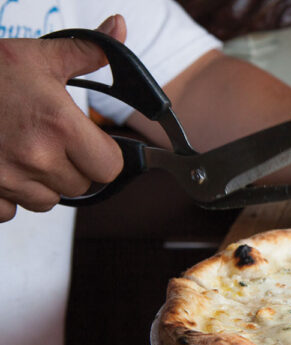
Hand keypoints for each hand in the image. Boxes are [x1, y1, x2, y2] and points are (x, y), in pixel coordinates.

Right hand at [0, 15, 126, 221]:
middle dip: (72, 167)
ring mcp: (7, 179)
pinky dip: (7, 196)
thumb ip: (87, 50)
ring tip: (21, 150)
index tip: (89, 141)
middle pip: (81, 186)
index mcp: (59, 125)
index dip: (103, 154)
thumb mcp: (37, 56)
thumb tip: (119, 26)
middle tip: (48, 141)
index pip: (110, 167)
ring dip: (41, 183)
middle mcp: (36, 157)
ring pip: (48, 201)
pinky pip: (11, 212)